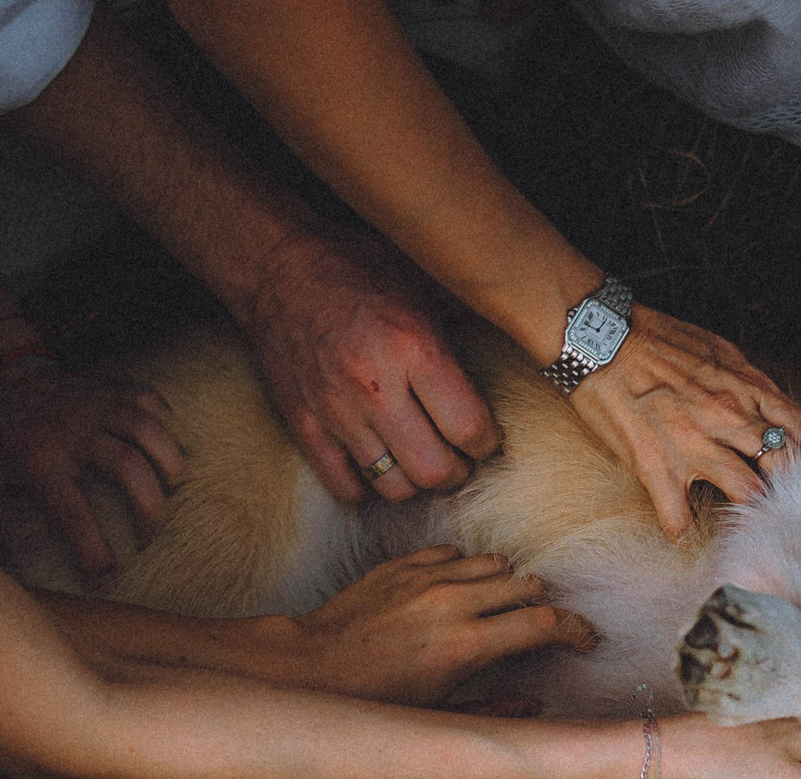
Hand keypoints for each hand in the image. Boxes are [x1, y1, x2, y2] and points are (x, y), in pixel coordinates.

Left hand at [0, 366, 186, 580]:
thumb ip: (13, 521)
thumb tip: (35, 564)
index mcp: (39, 462)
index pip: (72, 513)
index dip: (94, 551)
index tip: (107, 577)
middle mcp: (71, 432)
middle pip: (129, 467)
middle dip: (151, 508)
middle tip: (149, 535)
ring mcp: (91, 404)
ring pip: (146, 427)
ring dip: (169, 461)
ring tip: (172, 485)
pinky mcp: (105, 385)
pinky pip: (147, 398)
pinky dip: (166, 421)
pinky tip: (165, 443)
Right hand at [240, 224, 498, 504]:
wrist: (275, 269)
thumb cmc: (357, 270)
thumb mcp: (423, 281)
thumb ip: (470, 317)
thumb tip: (524, 334)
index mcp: (413, 348)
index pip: (470, 430)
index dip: (488, 443)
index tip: (486, 436)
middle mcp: (374, 387)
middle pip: (436, 472)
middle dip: (458, 472)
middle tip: (459, 456)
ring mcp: (335, 412)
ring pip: (394, 487)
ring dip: (417, 482)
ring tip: (422, 459)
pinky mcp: (304, 426)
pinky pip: (346, 488)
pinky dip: (369, 487)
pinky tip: (381, 464)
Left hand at [284, 544, 594, 704]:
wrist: (310, 670)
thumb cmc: (371, 704)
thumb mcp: (437, 718)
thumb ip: (495, 711)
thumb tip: (536, 706)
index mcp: (467, 646)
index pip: (545, 624)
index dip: (576, 630)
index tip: (585, 641)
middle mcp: (452, 603)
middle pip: (526, 585)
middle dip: (543, 606)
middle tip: (543, 626)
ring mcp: (425, 578)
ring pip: (493, 563)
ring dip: (506, 583)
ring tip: (501, 606)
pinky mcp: (402, 565)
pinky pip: (453, 552)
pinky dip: (466, 570)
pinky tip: (458, 592)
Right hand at [566, 305, 800, 538]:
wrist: (601, 339)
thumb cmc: (656, 339)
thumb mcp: (718, 349)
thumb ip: (749, 381)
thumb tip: (775, 408)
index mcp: (745, 389)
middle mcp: (727, 418)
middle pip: (783, 466)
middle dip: (790, 488)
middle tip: (786, 506)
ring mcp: (693, 445)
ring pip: (746, 494)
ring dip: (747, 514)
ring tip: (743, 525)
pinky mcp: (657, 467)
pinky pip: (678, 519)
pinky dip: (680, 532)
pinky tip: (681, 533)